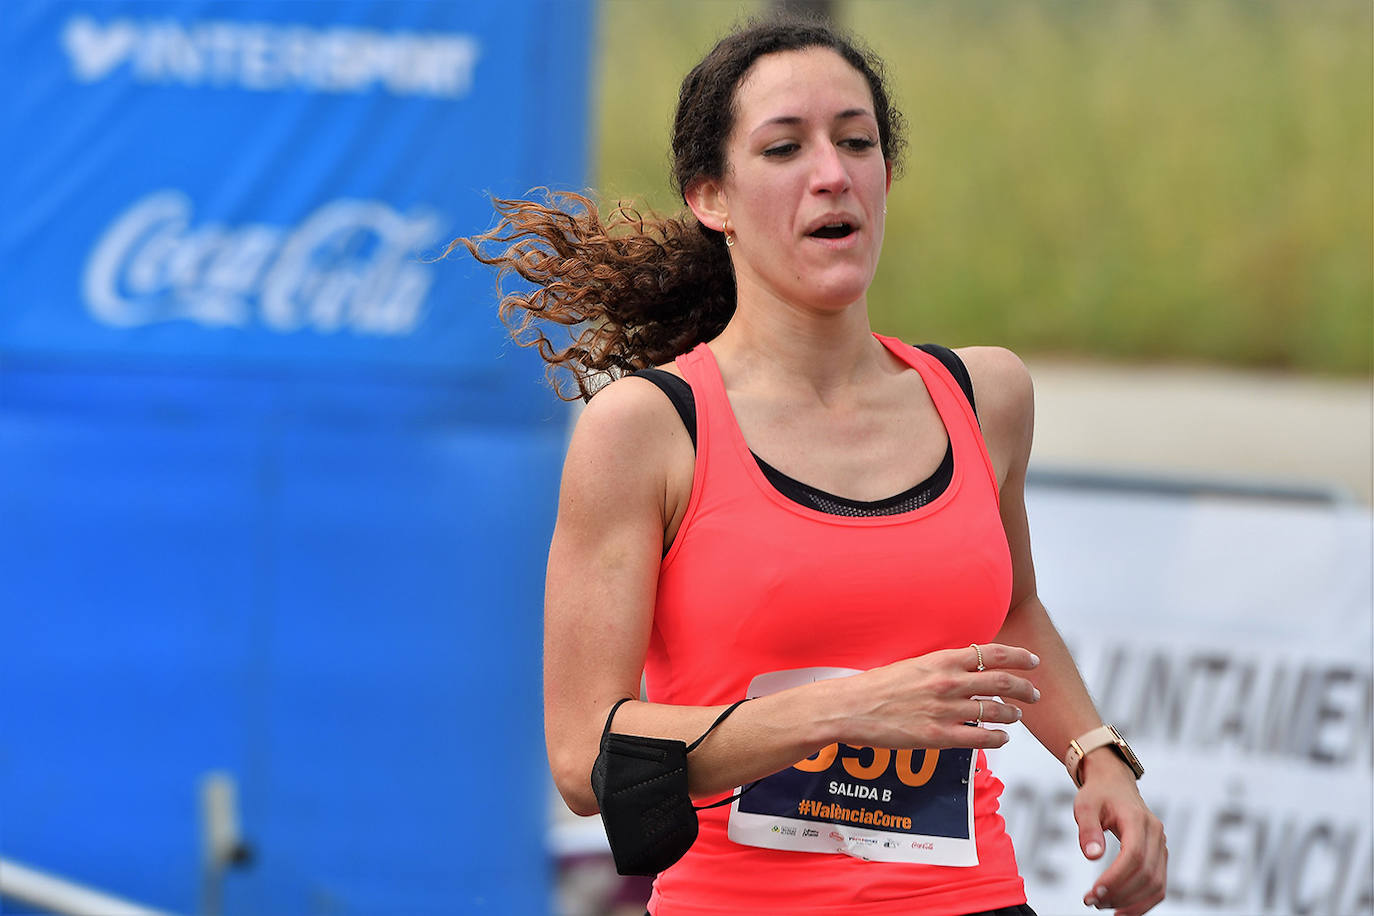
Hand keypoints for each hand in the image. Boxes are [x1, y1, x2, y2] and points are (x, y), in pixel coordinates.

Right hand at [838, 643, 1039, 749]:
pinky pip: (981, 738)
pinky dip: (998, 738)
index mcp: (941, 660)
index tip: (1032, 661)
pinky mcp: (939, 736)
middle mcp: (948, 683)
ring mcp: (945, 710)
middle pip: (1003, 682)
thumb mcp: (912, 664)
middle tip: (1034, 693)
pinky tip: (1002, 738)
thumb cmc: (877, 685)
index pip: (993, 653)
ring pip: (996, 711)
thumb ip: (941, 666)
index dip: (1019, 656)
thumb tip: (965, 668)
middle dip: (1025, 688)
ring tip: (1017, 715)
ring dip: (1013, 714)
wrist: (850, 708)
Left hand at [1075, 751, 1167, 915]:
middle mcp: (1156, 834)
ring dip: (1131, 902)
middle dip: (1120, 894)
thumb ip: (1088, 829)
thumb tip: (1092, 856)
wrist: (1114, 784)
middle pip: (1146, 874)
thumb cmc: (1098, 795)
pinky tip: (1121, 910)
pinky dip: (1143, 902)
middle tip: (1093, 902)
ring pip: (1156, 885)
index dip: (1116, 878)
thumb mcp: (1085, 805)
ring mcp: (1161, 847)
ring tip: (1103, 906)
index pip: (1134, 855)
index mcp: (1138, 819)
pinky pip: (1158, 886)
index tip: (1094, 892)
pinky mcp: (1160, 857)